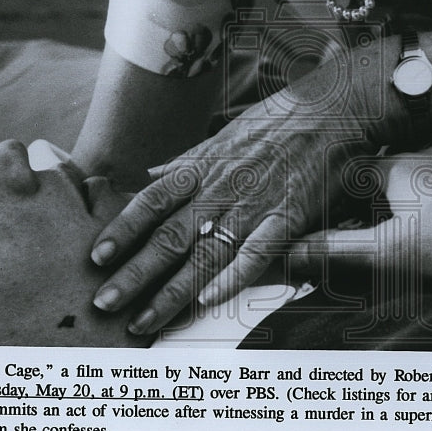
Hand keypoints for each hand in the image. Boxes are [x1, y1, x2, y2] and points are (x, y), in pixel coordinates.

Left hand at [88, 58, 383, 334]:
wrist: (335, 109)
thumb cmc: (281, 120)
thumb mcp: (225, 134)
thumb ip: (187, 161)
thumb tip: (152, 175)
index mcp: (203, 167)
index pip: (151, 202)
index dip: (122, 229)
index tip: (96, 257)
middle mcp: (220, 189)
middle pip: (168, 236)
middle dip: (133, 273)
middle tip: (103, 304)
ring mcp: (253, 205)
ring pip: (204, 254)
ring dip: (170, 291)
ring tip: (143, 321)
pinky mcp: (288, 217)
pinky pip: (256, 252)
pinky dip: (232, 277)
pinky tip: (208, 301)